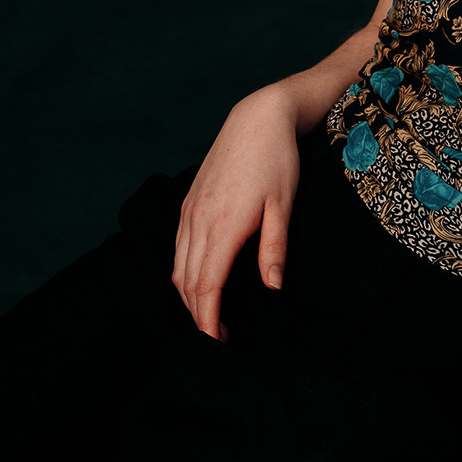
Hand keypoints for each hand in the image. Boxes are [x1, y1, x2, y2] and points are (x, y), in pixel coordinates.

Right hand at [172, 84, 301, 340]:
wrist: (257, 118)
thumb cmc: (277, 160)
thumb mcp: (283, 204)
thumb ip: (274, 248)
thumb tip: (273, 288)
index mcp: (223, 226)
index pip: (207, 286)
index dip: (208, 320)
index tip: (217, 343)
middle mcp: (199, 221)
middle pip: (188, 283)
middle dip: (198, 316)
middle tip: (218, 339)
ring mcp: (190, 211)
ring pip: (178, 267)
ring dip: (188, 298)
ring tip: (209, 317)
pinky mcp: (189, 202)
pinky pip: (178, 248)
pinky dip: (183, 273)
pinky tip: (198, 281)